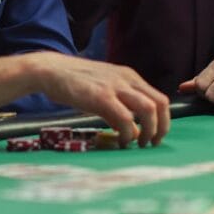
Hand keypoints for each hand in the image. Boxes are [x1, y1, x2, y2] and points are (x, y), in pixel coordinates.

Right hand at [22, 53, 169, 147]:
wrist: (51, 70)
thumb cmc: (74, 82)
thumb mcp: (102, 88)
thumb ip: (117, 105)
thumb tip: (129, 129)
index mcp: (129, 76)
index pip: (158, 98)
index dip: (163, 120)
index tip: (155, 135)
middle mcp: (127, 79)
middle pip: (160, 103)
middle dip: (161, 128)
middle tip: (152, 143)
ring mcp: (115, 87)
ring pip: (149, 110)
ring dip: (149, 131)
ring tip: (139, 143)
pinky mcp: (101, 97)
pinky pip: (125, 118)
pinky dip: (127, 133)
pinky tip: (120, 140)